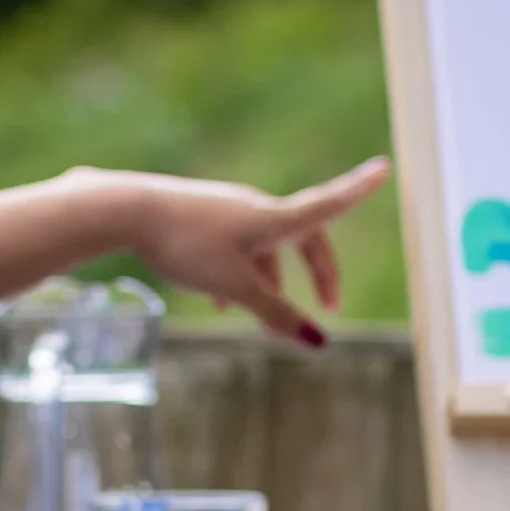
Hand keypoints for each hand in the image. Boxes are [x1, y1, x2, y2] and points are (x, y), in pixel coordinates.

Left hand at [113, 157, 390, 344]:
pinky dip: (240, 272)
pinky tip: (218, 302)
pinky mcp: (201, 215)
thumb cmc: (186, 247)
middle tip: (330, 305)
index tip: (384, 168)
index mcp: (274, 218)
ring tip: (262, 320)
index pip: (328, 204)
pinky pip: (235, 244)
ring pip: (265, 245)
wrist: (125, 210)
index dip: (358, 190)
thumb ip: (277, 315)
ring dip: (272, 281)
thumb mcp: (236, 288)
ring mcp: (227, 209)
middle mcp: (256, 207)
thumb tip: (318, 341)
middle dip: (317, 272)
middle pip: (302, 234)